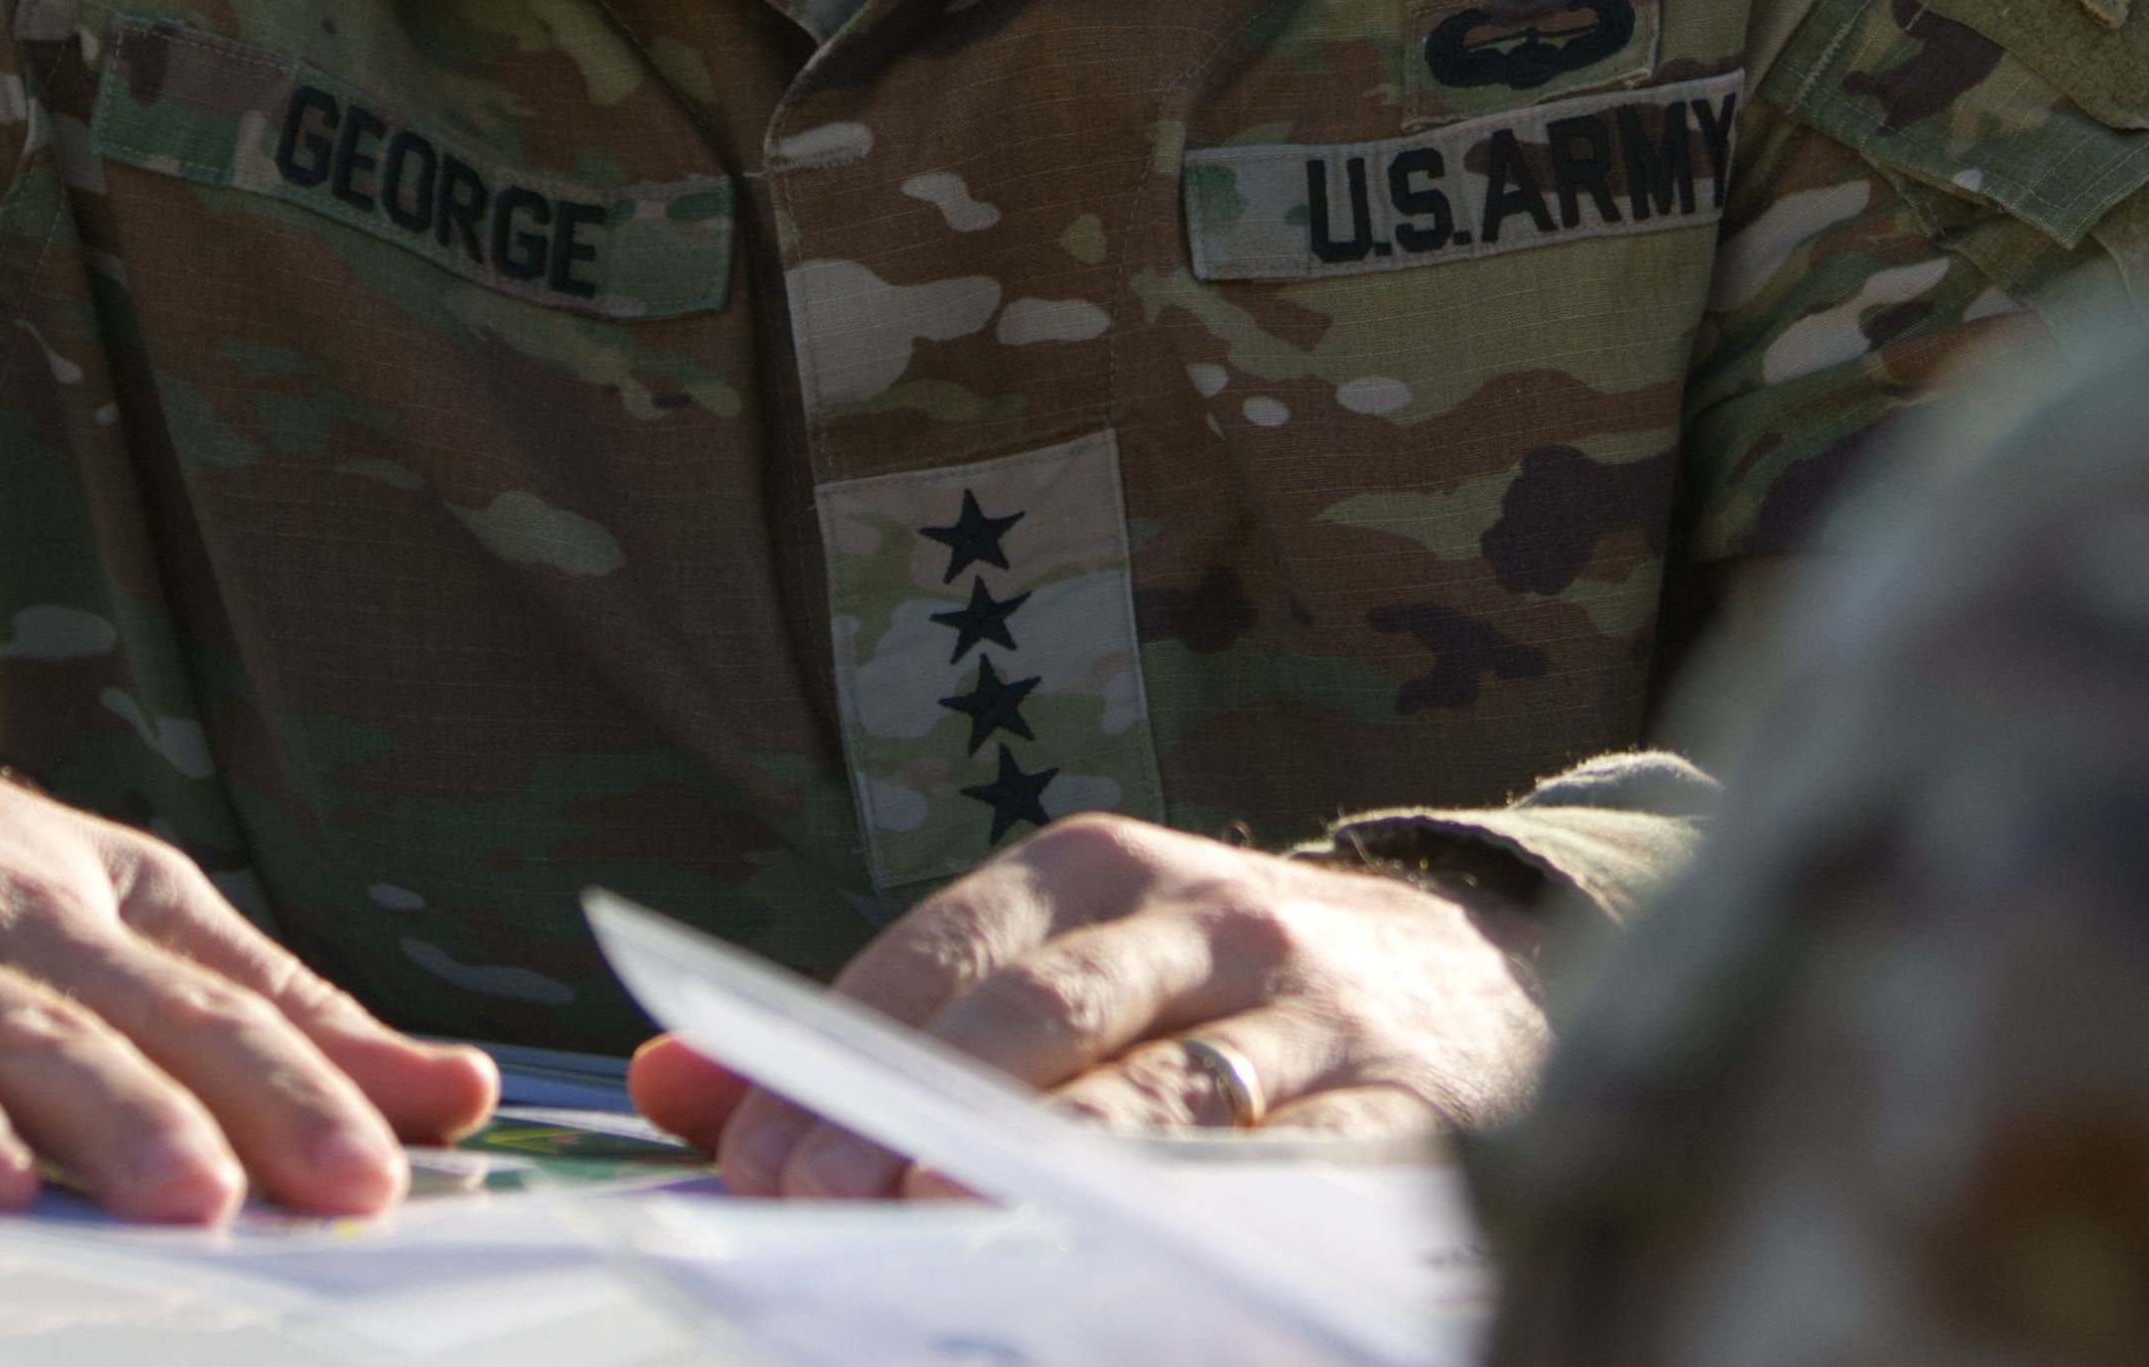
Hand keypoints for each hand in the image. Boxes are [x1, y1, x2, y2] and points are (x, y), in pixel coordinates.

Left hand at [626, 816, 1549, 1200]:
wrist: (1483, 975)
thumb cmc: (1218, 998)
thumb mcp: (1059, 970)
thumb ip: (870, 1036)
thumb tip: (665, 1084)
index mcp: (1099, 874)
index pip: (941, 956)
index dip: (838, 1060)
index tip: (754, 1166)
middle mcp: (1206, 921)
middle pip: (1038, 1018)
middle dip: (918, 1114)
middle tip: (822, 1210)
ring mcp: (1311, 1018)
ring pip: (1164, 1097)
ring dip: (1047, 1169)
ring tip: (948, 1222)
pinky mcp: (1401, 1116)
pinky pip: (1296, 1182)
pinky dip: (1207, 1229)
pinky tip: (1129, 1275)